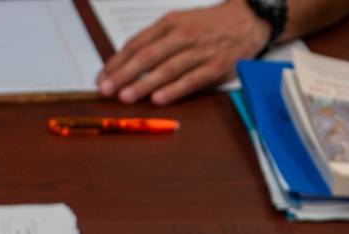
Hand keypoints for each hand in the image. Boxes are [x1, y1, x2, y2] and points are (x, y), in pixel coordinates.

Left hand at [98, 2, 266, 104]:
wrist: (247, 19)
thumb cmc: (208, 25)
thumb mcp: (179, 23)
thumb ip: (155, 40)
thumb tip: (126, 62)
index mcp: (170, 23)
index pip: (137, 43)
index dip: (117, 61)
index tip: (101, 77)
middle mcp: (183, 35)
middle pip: (147, 56)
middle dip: (123, 74)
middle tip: (106, 90)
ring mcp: (200, 52)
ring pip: (167, 69)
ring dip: (144, 83)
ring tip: (126, 97)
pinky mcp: (216, 67)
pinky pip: (191, 79)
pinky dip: (174, 90)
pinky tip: (158, 99)